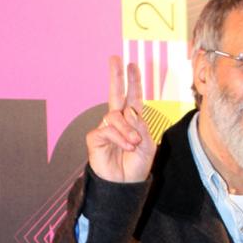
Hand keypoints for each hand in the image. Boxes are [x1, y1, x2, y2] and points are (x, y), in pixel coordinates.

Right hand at [86, 56, 155, 182]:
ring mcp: (106, 128)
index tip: (132, 65)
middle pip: (116, 94)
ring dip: (127, 129)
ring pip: (115, 116)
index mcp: (133, 121)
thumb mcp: (147, 145)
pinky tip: (126, 147)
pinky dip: (119, 137)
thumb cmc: (136, 165)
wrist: (125, 185)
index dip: (133, 81)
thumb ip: (140, 126)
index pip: (133, 97)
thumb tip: (129, 110)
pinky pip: (107, 129)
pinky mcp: (95, 138)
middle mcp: (118, 121)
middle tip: (114, 58)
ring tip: (134, 144)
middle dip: (116, 75)